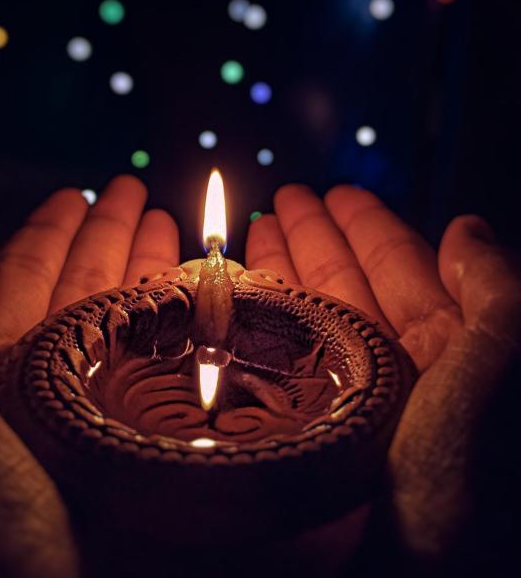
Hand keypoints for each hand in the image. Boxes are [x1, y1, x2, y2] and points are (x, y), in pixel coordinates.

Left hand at [0, 175, 178, 577]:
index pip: (25, 277)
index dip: (53, 231)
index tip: (79, 191)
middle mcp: (50, 386)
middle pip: (87, 291)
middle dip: (111, 237)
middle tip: (138, 192)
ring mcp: (105, 413)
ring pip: (133, 323)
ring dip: (151, 271)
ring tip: (173, 227)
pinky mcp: (151, 442)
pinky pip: (172, 368)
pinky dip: (188, 329)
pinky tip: (205, 296)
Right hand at [246, 184, 520, 571]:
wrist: (415, 573)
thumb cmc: (468, 480)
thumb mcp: (501, 369)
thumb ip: (494, 293)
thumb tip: (466, 226)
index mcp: (445, 351)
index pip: (401, 268)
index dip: (368, 226)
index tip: (334, 191)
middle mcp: (392, 369)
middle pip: (346, 285)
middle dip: (315, 238)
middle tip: (281, 198)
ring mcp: (344, 396)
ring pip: (308, 316)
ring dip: (284, 270)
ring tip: (254, 231)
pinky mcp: (303, 424)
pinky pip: (277, 357)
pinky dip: (259, 322)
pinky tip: (238, 292)